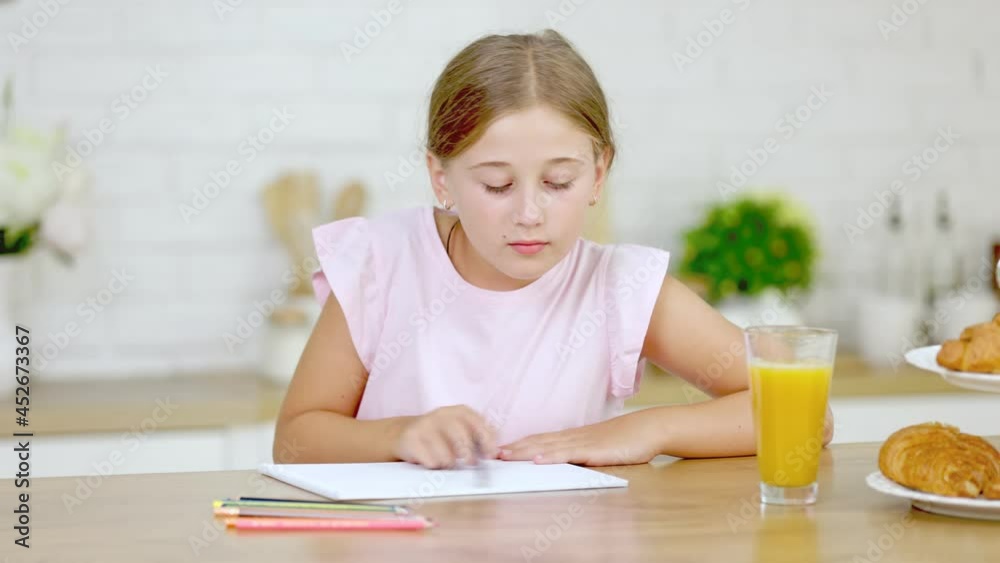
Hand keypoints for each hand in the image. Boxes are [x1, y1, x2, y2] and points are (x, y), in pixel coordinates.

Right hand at [393, 405, 496, 468]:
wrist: (406, 433)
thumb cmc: (441, 435)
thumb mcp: (461, 429)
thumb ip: (480, 437)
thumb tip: (498, 452)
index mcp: (458, 411)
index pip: (476, 421)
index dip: (486, 439)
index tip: (491, 454)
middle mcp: (441, 414)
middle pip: (460, 435)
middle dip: (468, 453)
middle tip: (471, 463)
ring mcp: (425, 425)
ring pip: (445, 452)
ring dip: (450, 462)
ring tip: (449, 462)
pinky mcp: (411, 439)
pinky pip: (430, 460)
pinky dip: (435, 465)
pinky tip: (433, 461)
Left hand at [499, 410, 663, 466]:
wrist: (650, 428)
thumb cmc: (628, 438)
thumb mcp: (601, 444)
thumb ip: (583, 450)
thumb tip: (565, 456)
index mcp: (575, 436)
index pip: (541, 439)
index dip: (520, 444)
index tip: (500, 448)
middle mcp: (574, 437)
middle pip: (538, 441)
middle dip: (514, 448)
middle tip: (491, 453)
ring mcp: (584, 443)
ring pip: (548, 447)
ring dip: (524, 452)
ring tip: (505, 456)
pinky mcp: (595, 451)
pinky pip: (569, 454)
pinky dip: (551, 456)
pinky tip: (538, 460)